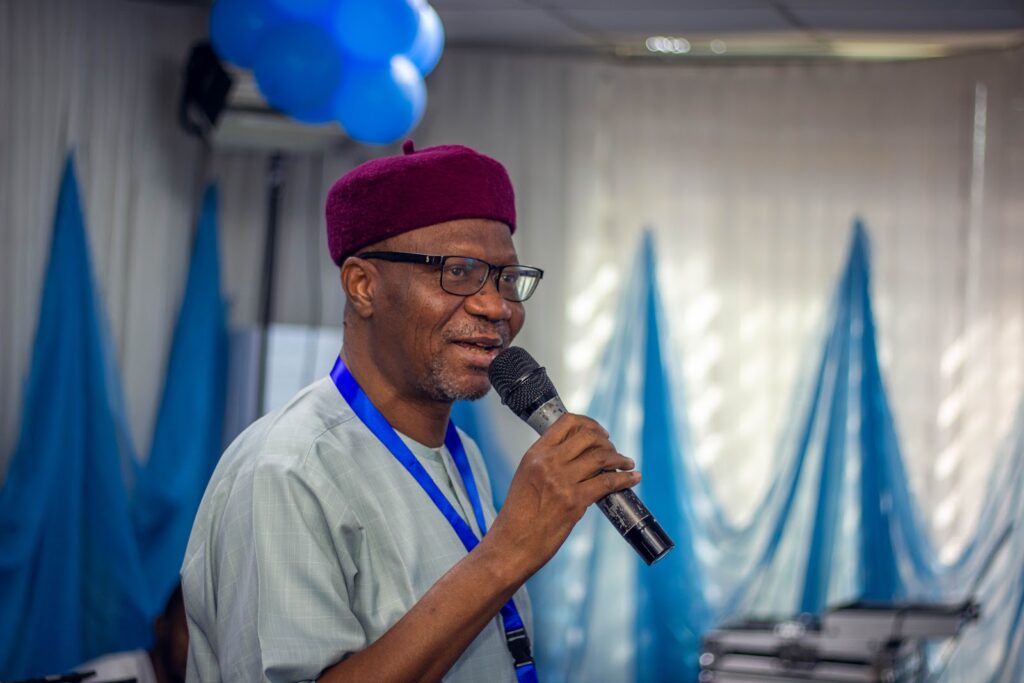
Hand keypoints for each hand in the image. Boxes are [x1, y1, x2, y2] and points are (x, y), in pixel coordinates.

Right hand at [482, 414, 639, 579]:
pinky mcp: (574, 501)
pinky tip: (633, 478)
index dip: (589, 424)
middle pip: (588, 437)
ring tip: (626, 462)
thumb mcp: (526, 478)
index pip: (567, 422)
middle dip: (606, 441)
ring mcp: (562, 481)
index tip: (600, 432)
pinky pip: (608, 482)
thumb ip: (546, 463)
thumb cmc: (518, 517)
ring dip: (620, 458)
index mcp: (535, 454)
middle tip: (613, 450)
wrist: (511, 544)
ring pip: (601, 457)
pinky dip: (625, 478)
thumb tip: (576, 457)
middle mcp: (548, 463)